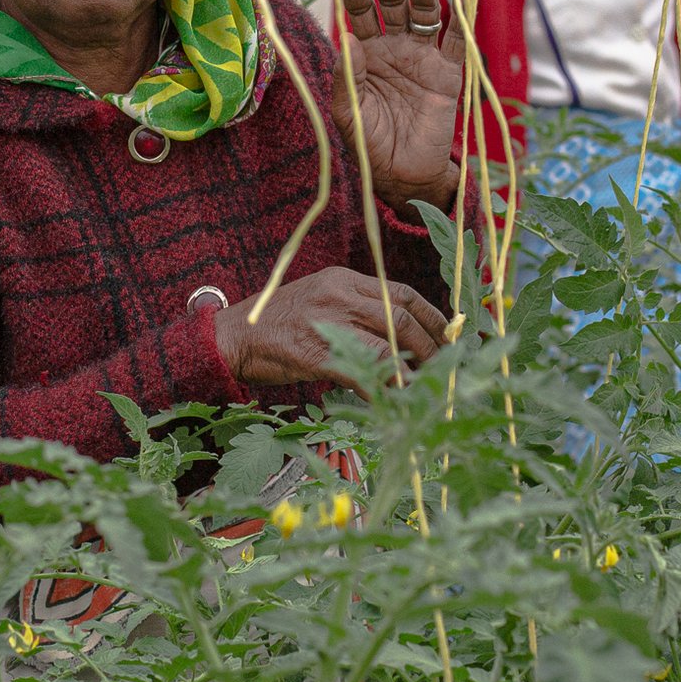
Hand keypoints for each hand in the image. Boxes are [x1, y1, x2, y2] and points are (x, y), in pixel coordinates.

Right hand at [213, 267, 453, 397]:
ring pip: (389, 343)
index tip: (451, 336)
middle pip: (402, 316)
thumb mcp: (318, 302)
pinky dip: (384, 389)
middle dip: (432, 345)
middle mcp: (338, 294)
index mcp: (342, 279)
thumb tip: (399, 336)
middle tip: (445, 368)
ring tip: (428, 387)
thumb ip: (355, 311)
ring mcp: (326, 322)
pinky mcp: (316, 353)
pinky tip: (394, 402)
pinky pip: (363, 372)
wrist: (229, 337)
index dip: (433, 316)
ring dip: (415, 369)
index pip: (401, 292)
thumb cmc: (275, 325)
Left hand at [330, 0, 464, 211]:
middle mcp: (395, 48)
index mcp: (366, 53)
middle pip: (391, 6)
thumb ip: (347, 77)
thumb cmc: (368, 143)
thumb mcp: (348, 111)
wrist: (403, 174)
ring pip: (424, 14)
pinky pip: (458, 40)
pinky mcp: (450, 72)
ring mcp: (423, 57)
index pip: (359, 16)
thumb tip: (347, 39)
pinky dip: (462, 17)